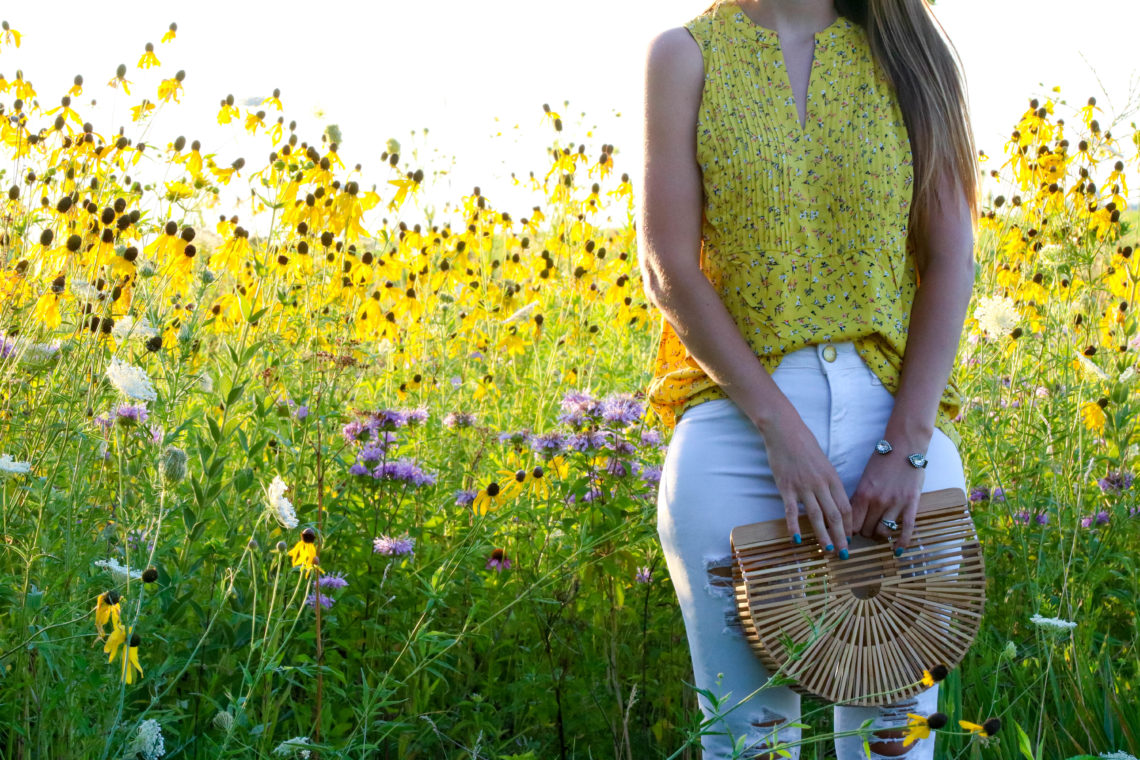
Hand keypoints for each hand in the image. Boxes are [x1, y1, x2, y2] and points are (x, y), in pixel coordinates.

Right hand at [760, 406, 852, 555]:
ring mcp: (803, 487)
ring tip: (828, 550)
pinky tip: (797, 540)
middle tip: (844, 553)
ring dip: (823, 535)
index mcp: (832, 478)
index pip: (845, 507)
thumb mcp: (824, 463)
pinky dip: (794, 526)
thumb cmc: (804, 444)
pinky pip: (791, 511)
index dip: (849, 525)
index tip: (850, 538)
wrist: (784, 431)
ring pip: (816, 516)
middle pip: (834, 515)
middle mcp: (820, 484)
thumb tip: (833, 500)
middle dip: (841, 536)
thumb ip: (828, 482)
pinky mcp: (786, 487)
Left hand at [850, 451, 925, 549]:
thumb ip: (858, 497)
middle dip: (864, 533)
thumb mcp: (865, 478)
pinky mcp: (911, 504)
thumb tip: (849, 515)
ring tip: (880, 533)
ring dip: (879, 536)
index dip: (848, 531)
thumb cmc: (882, 461)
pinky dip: (902, 542)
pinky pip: (907, 529)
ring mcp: (895, 503)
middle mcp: (877, 501)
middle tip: (866, 530)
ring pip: (883, 532)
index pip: (851, 522)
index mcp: (863, 494)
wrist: (905, 447)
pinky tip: (898, 550)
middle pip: (866, 530)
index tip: (849, 534)